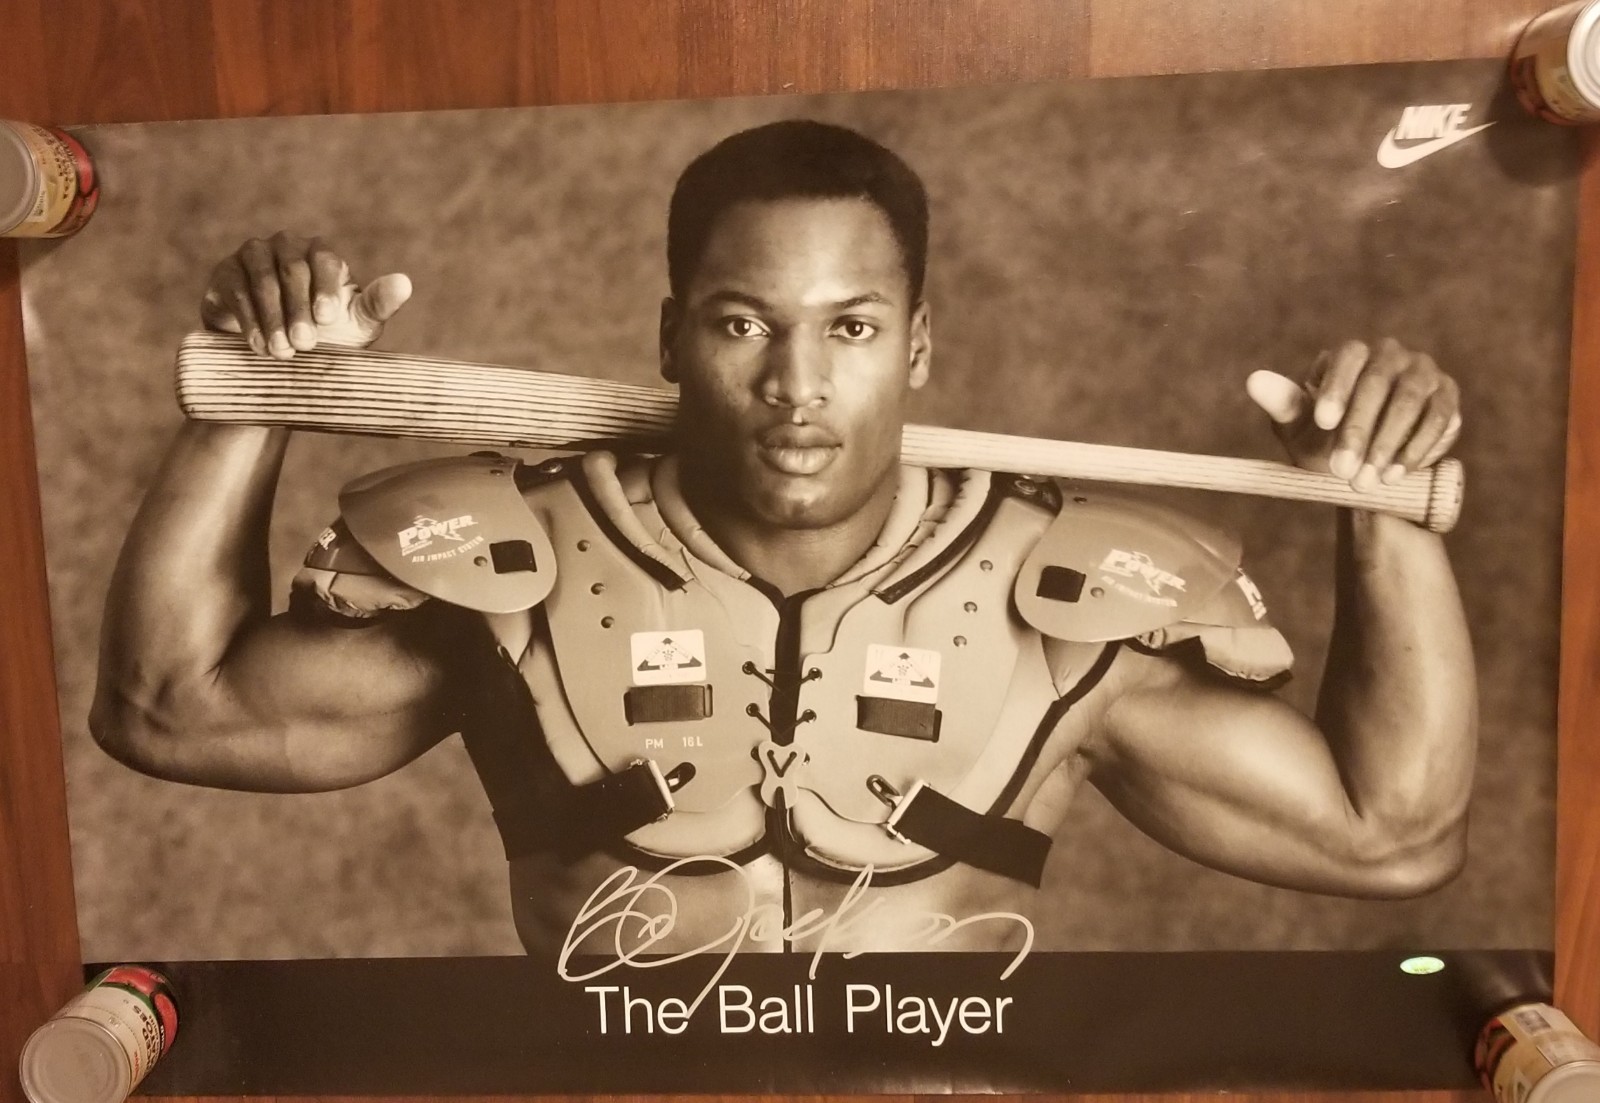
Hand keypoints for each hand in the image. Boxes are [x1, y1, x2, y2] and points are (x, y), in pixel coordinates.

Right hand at [199, 232, 411, 359]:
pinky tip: (257, 345)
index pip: (324, 260)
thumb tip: (405, 283)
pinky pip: (235, 291)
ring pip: (262, 280)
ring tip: (281, 351)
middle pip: (292, 271)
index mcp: (320, 252)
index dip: (325, 289)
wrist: (277, 351)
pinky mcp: (225, 274)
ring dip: (273, 317)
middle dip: (298, 310)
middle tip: (305, 345)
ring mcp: (252, 255)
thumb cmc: (326, 334)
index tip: (327, 320)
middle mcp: (285, 245)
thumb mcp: (356, 323)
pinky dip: (248, 319)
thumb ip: (379, 304)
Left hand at [1246, 338, 1461, 490]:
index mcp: (1352, 354)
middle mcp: (1390, 355)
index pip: (1347, 359)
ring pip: (1409, 400)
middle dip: (1358, 430)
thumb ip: (1283, 403)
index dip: (1336, 389)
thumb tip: (1253, 380)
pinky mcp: (1446, 397)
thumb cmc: (1325, 440)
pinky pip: (1437, 417)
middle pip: (1377, 383)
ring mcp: (1422, 373)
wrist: (1366, 465)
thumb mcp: (1300, 427)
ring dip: (1386, 443)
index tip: (1322, 423)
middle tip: (1341, 470)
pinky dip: (1416, 447)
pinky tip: (1395, 474)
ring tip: (1366, 480)